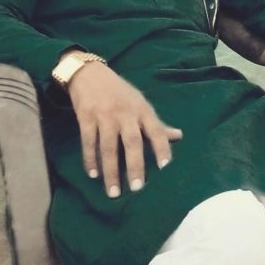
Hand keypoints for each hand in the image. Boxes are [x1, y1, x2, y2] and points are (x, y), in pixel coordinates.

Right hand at [67, 61, 183, 198]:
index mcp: (141, 109)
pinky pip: (88, 141)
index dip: (161, 148)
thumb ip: (157, 123)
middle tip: (137, 189)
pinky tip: (93, 174)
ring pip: (108, 146)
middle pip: (132, 142)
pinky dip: (90, 159)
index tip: (165, 167)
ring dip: (111, 171)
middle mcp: (125, 113)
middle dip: (135, 166)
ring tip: (113, 192)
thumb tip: (179, 136)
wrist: (89, 73)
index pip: (155, 130)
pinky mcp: (85, 116)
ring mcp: (104, 115)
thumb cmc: (119, 91)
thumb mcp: (140, 103)